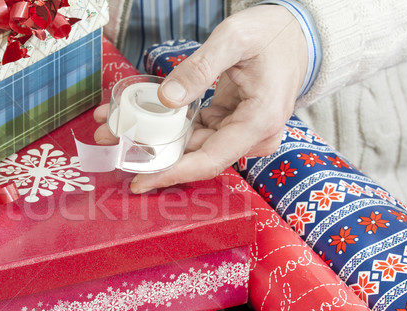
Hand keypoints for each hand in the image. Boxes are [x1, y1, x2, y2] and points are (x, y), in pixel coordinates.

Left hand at [94, 5, 307, 192]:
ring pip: (192, 145)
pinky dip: (168, 126)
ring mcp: (241, 133)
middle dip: (151, 152)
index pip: (211, 160)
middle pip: (195, 155)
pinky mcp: (231, 125)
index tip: (139, 181)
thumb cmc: (272, 34)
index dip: (173, 173)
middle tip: (109, 140)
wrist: (296, 35)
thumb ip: (200, 68)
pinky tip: (140, 117)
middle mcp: (252, 136)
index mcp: (259, 121)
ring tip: (113, 126)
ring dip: (154, 138)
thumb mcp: (234, 39)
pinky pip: (196, 132)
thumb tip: (166, 100)